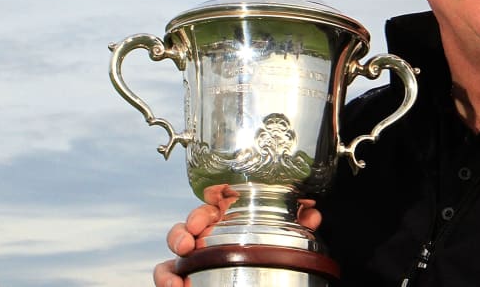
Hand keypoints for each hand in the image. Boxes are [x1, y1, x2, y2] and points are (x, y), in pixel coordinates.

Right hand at [152, 184, 322, 286]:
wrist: (263, 279)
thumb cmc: (268, 253)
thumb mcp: (287, 237)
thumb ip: (299, 224)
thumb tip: (312, 214)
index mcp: (233, 217)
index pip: (216, 200)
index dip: (210, 199)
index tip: (211, 206)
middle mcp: (211, 233)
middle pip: (191, 221)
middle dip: (186, 227)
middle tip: (190, 237)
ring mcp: (197, 255)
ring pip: (176, 244)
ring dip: (174, 248)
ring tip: (180, 258)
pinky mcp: (185, 275)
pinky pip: (168, 273)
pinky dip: (167, 278)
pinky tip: (175, 285)